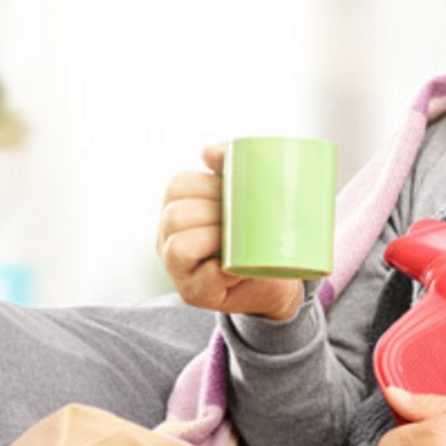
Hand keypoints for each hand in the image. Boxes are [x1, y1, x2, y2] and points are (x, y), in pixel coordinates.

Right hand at [157, 143, 302, 320]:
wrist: (278, 277)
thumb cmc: (257, 231)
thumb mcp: (245, 195)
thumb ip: (229, 164)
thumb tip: (205, 153)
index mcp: (177, 206)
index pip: (179, 185)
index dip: (210, 186)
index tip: (238, 195)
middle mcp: (167, 237)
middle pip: (177, 215)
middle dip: (214, 213)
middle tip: (243, 220)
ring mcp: (177, 268)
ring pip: (180, 245)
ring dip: (215, 238)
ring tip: (239, 241)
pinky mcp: (194, 293)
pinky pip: (200, 277)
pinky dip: (222, 268)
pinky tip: (237, 264)